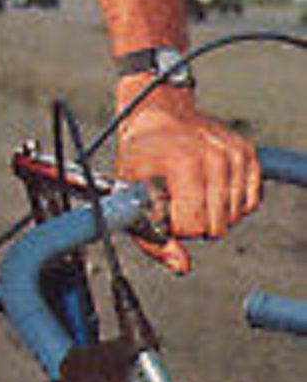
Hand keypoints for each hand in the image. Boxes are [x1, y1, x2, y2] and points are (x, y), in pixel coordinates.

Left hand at [114, 81, 261, 273]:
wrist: (155, 114)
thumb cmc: (139, 154)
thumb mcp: (130, 192)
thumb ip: (151, 237)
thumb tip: (181, 266)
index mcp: (183, 162)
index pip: (192, 227)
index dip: (174, 226)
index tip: (163, 208)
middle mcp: (214, 155)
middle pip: (217, 226)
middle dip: (195, 222)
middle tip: (177, 199)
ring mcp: (234, 152)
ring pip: (236, 217)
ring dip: (213, 212)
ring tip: (192, 189)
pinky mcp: (247, 153)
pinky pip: (251, 202)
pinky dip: (232, 203)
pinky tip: (211, 188)